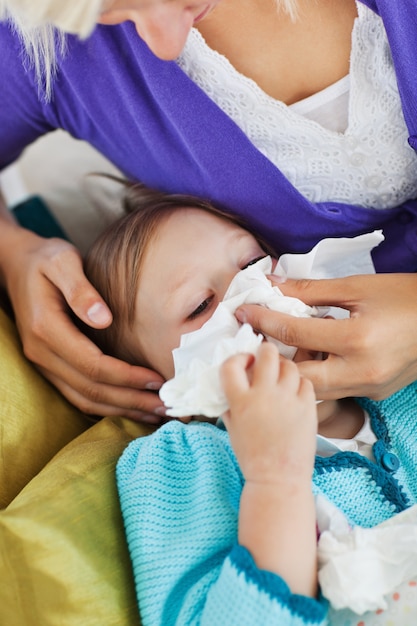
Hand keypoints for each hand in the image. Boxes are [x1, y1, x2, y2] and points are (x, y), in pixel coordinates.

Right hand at [0, 226, 164, 420]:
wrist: (16, 265)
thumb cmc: (44, 260)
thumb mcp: (62, 260)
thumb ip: (80, 289)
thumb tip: (104, 319)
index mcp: (46, 329)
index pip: (92, 365)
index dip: (126, 376)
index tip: (156, 379)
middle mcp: (42, 353)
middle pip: (90, 389)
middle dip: (130, 400)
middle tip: (166, 404)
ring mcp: (43, 363)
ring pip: (84, 399)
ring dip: (121, 409)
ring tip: (155, 413)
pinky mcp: (50, 367)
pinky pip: (78, 395)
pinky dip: (106, 406)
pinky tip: (131, 406)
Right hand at [221, 343, 317, 595]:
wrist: (278, 478)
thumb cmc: (252, 454)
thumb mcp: (232, 426)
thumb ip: (230, 401)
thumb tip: (235, 379)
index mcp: (240, 401)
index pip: (231, 364)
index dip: (238, 358)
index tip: (245, 363)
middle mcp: (263, 395)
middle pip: (267, 353)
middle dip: (266, 351)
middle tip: (266, 358)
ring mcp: (288, 400)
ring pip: (289, 365)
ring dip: (284, 367)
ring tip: (282, 378)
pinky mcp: (307, 407)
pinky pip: (306, 382)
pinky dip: (300, 384)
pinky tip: (295, 394)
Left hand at [236, 273, 416, 399]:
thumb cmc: (405, 297)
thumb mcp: (358, 287)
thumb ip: (311, 291)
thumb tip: (273, 285)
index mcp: (356, 339)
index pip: (294, 332)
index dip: (263, 319)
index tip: (243, 312)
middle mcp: (360, 371)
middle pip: (297, 376)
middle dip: (272, 359)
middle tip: (256, 340)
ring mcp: (368, 387)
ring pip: (313, 390)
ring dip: (294, 370)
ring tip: (282, 347)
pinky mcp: (373, 394)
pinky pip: (333, 391)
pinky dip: (317, 375)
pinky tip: (314, 356)